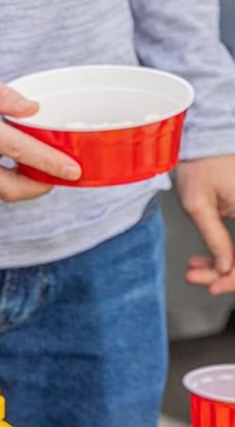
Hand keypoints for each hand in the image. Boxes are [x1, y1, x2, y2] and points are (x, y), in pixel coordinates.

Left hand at [176, 155, 234, 294]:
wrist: (206, 140)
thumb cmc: (201, 164)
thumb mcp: (198, 205)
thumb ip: (215, 238)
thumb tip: (224, 267)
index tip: (213, 286)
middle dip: (227, 275)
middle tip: (198, 278)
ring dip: (227, 266)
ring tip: (196, 269)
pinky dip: (230, 253)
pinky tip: (207, 259)